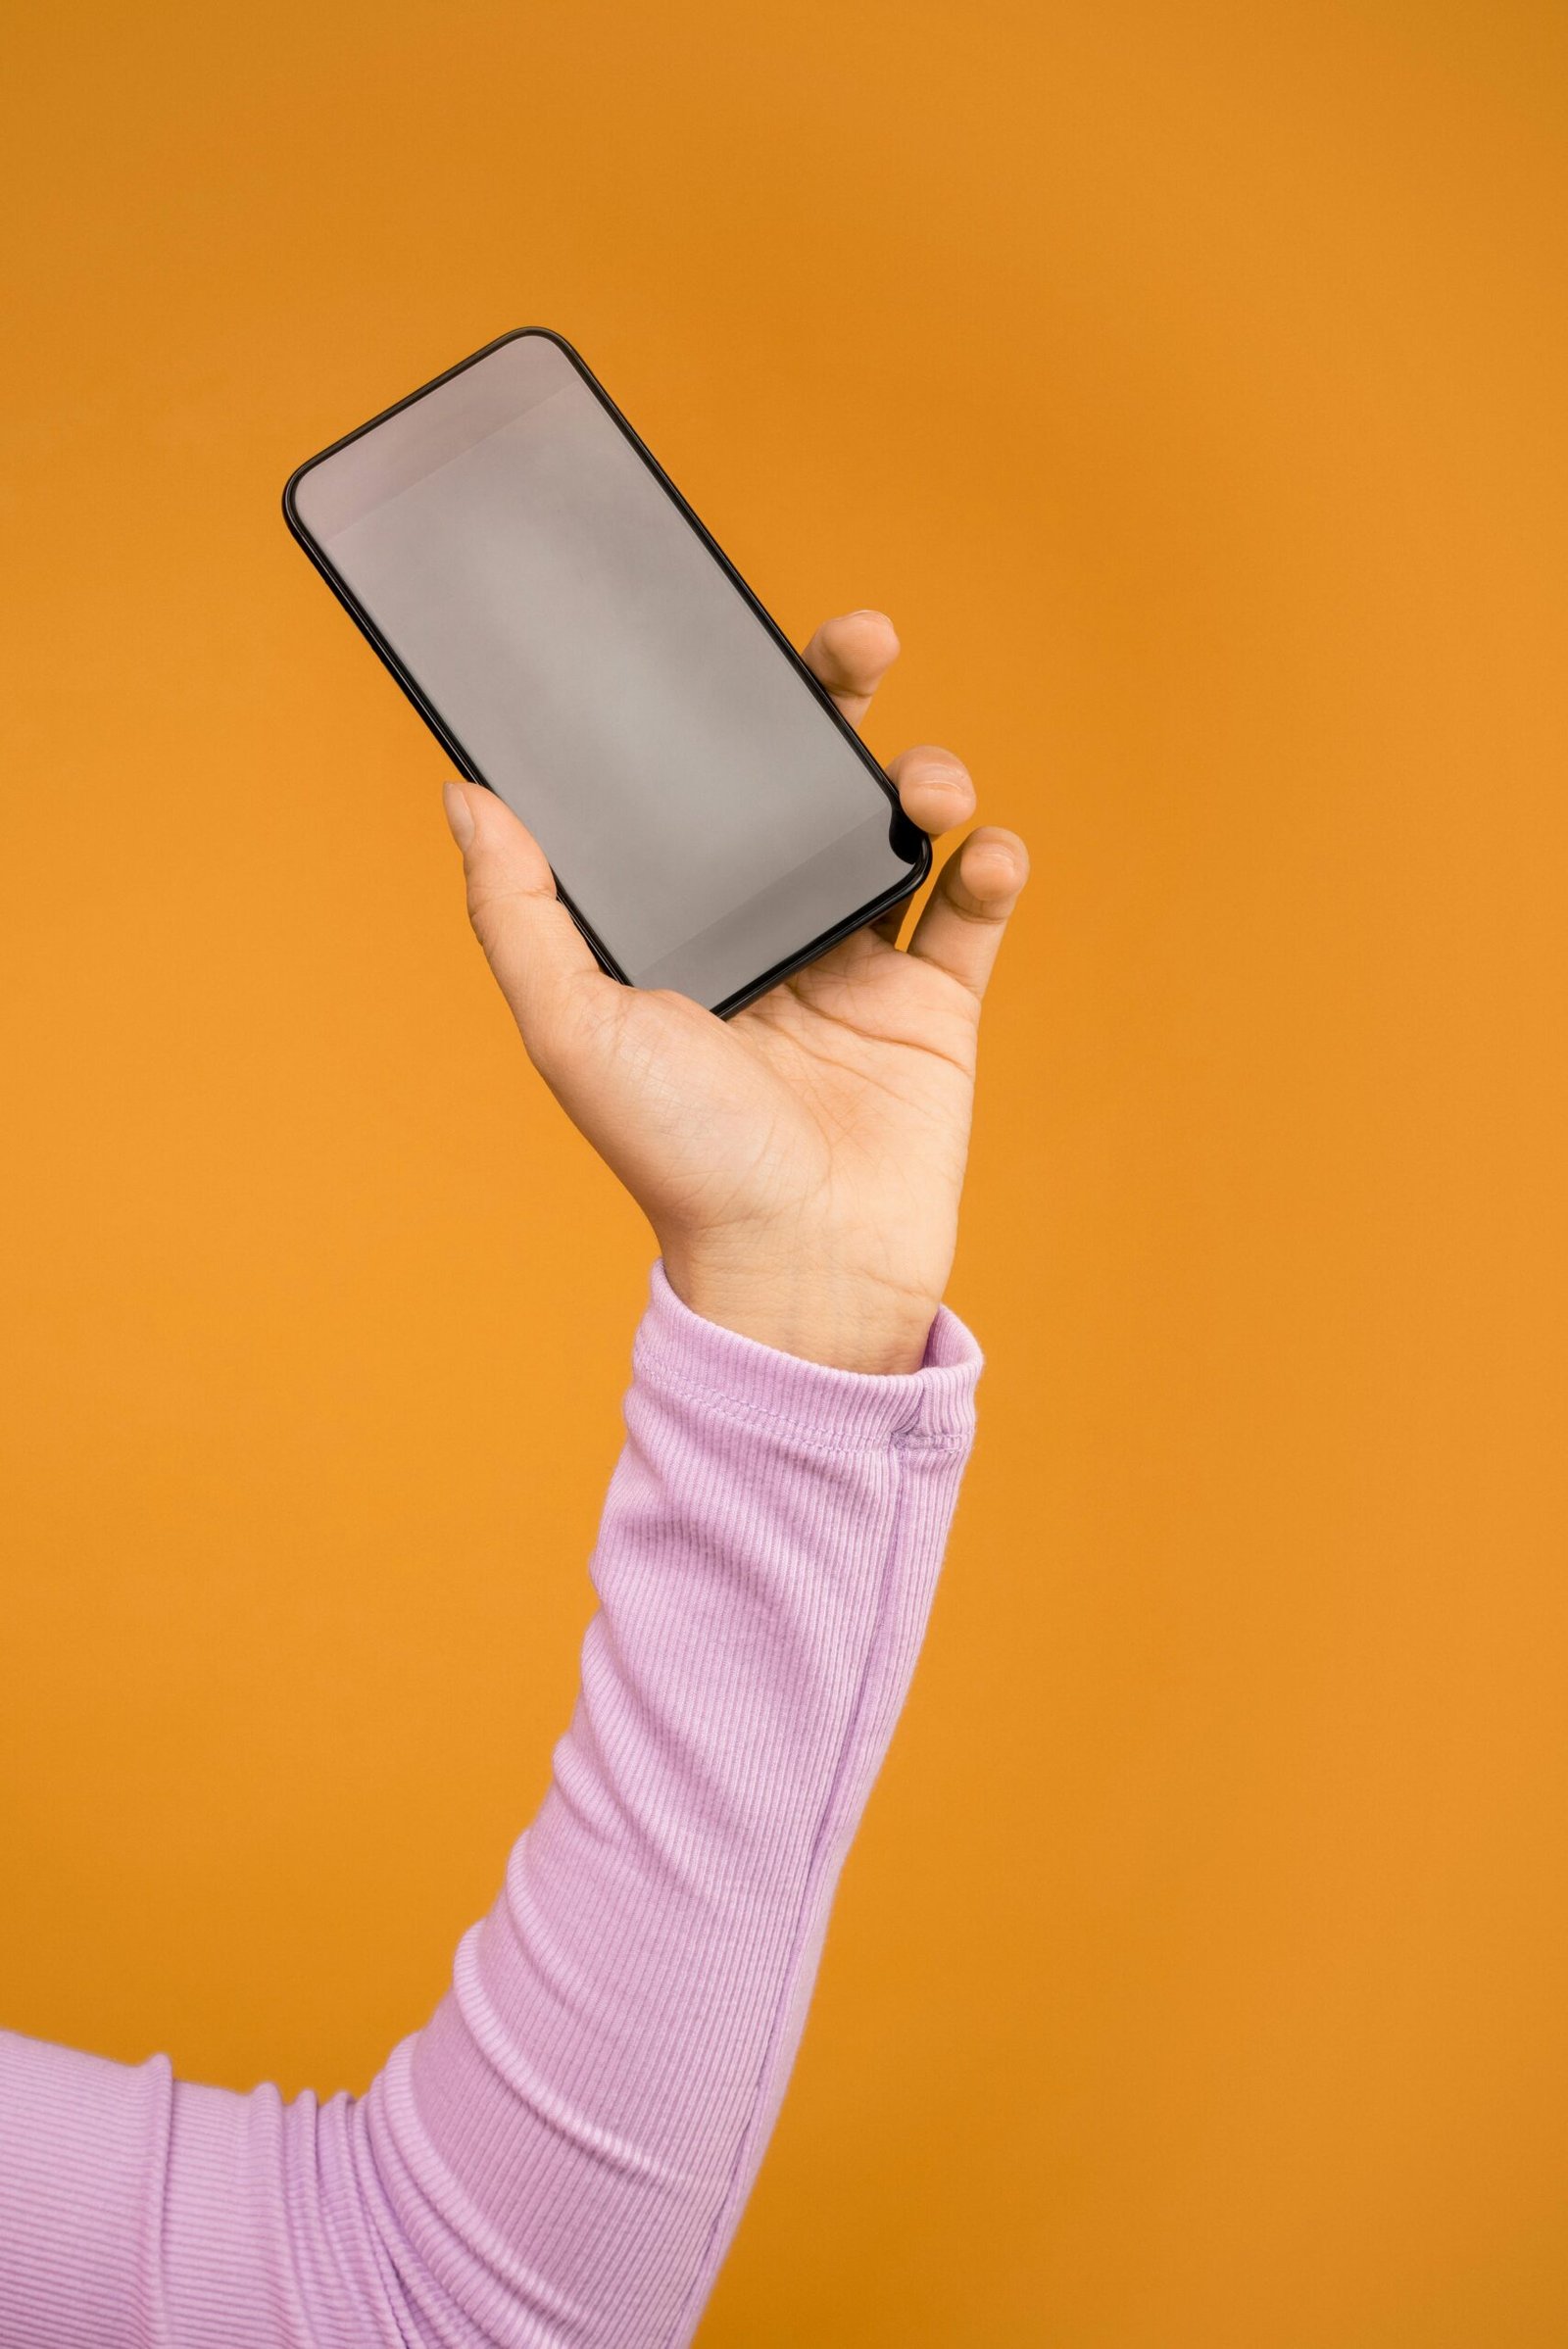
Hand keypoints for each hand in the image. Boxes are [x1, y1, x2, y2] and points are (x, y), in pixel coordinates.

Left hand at [441, 610, 1027, 1372]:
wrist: (800, 1268)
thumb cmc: (675, 1158)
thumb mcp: (570, 1028)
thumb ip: (519, 913)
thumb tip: (464, 792)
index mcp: (683, 925)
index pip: (697, 786)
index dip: (717, 706)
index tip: (728, 631)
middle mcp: (768, 930)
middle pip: (806, 782)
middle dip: (834, 699)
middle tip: (859, 641)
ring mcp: (857, 964)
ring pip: (896, 830)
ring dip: (921, 780)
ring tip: (924, 792)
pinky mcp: (934, 1005)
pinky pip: (972, 909)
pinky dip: (990, 864)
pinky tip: (983, 852)